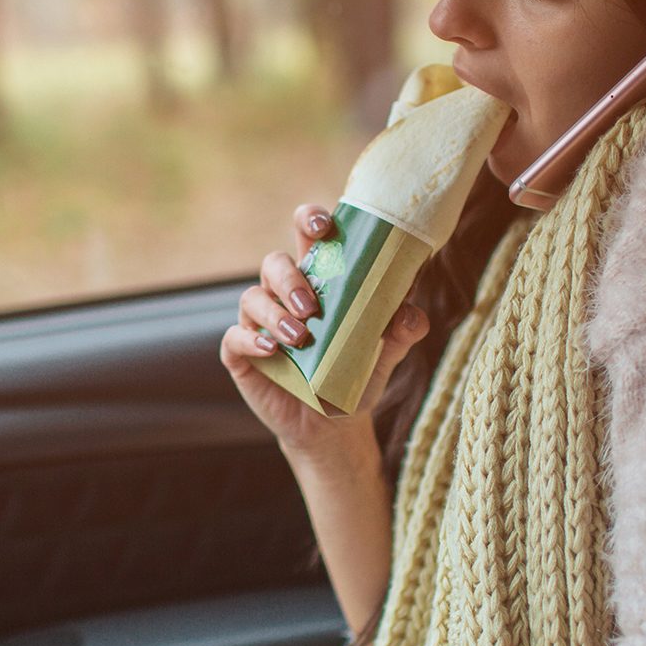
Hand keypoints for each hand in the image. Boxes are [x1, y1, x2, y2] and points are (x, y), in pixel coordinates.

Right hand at [220, 203, 428, 456]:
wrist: (332, 425)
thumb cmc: (354, 376)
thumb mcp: (385, 355)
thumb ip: (400, 331)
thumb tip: (410, 313)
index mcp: (318, 281)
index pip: (307, 236)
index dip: (310, 220)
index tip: (323, 226)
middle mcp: (283, 295)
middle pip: (274, 262)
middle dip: (291, 278)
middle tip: (312, 307)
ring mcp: (258, 323)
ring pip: (252, 297)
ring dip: (275, 312)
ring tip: (300, 337)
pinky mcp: (241, 354)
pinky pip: (234, 337)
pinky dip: (250, 339)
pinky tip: (271, 350)